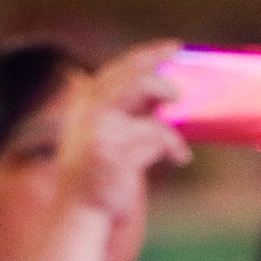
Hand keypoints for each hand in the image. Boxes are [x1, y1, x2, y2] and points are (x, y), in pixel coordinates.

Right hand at [56, 40, 189, 220]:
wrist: (79, 213)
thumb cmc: (99, 178)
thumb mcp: (107, 138)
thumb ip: (127, 115)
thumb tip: (165, 95)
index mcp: (84, 107)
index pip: (115, 70)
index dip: (146, 55)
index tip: (172, 47)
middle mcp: (88, 112)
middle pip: (128, 71)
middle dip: (156, 59)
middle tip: (180, 60)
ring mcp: (100, 130)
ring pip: (141, 90)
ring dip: (164, 91)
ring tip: (179, 103)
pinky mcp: (115, 151)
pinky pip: (157, 133)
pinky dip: (174, 144)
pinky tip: (181, 157)